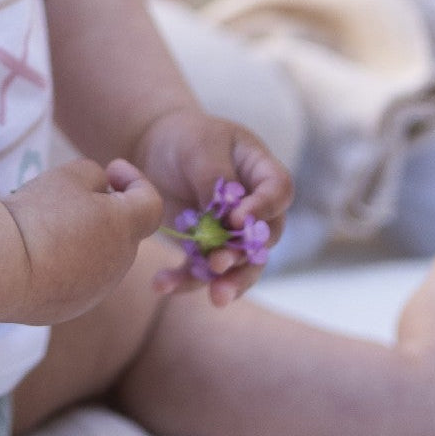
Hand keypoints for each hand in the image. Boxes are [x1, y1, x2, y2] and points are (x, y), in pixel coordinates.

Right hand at [2, 158, 163, 325]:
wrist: (1, 269)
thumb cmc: (38, 215)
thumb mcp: (69, 175)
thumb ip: (94, 176)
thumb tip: (100, 190)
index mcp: (125, 228)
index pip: (151, 203)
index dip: (135, 181)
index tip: (110, 170)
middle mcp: (119, 264)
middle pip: (122, 230)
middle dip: (104, 210)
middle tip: (67, 196)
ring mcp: (96, 291)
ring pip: (99, 256)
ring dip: (83, 239)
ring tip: (43, 227)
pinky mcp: (71, 308)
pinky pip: (76, 279)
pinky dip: (64, 265)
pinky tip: (33, 255)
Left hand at [134, 107, 292, 305]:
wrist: (156, 148)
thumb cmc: (185, 138)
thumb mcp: (200, 147)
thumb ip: (216, 178)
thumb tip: (227, 219)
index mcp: (262, 171)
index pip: (278, 192)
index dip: (263, 209)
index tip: (237, 220)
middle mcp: (255, 207)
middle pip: (264, 238)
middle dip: (244, 256)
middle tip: (219, 265)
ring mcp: (233, 232)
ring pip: (241, 265)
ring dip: (228, 282)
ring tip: (214, 297)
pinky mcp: (206, 247)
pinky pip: (201, 270)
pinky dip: (184, 280)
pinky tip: (162, 285)